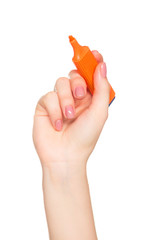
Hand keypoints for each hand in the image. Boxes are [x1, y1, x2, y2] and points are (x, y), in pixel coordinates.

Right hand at [33, 51, 109, 171]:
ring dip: (66, 100)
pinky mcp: (45, 106)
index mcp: (90, 98)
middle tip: (81, 96)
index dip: (93, 63)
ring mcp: (59, 101)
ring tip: (69, 116)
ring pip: (60, 83)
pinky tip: (58, 123)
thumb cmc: (85, 137)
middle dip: (78, 83)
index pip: (91, 75)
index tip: (94, 53)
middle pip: (75, 74)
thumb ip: (101, 88)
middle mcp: (75, 97)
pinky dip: (54, 110)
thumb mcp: (99, 112)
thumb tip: (102, 66)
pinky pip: (48, 96)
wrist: (65, 156)